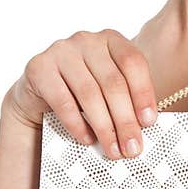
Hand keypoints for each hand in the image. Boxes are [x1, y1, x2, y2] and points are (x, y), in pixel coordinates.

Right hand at [2, 29, 157, 159]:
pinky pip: (62, 101)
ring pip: (89, 93)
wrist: (39, 93)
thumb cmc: (82, 91)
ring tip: (113, 150)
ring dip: (104, 127)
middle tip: (132, 148)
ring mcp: (60, 51)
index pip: (133, 62)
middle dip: (125, 120)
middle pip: (112, 82)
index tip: (149, 122)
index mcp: (111, 39)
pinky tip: (87, 139)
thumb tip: (146, 127)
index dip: (143, 93)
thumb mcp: (108, 88)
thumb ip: (129, 98)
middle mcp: (86, 40)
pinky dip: (77, 124)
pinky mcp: (38, 68)